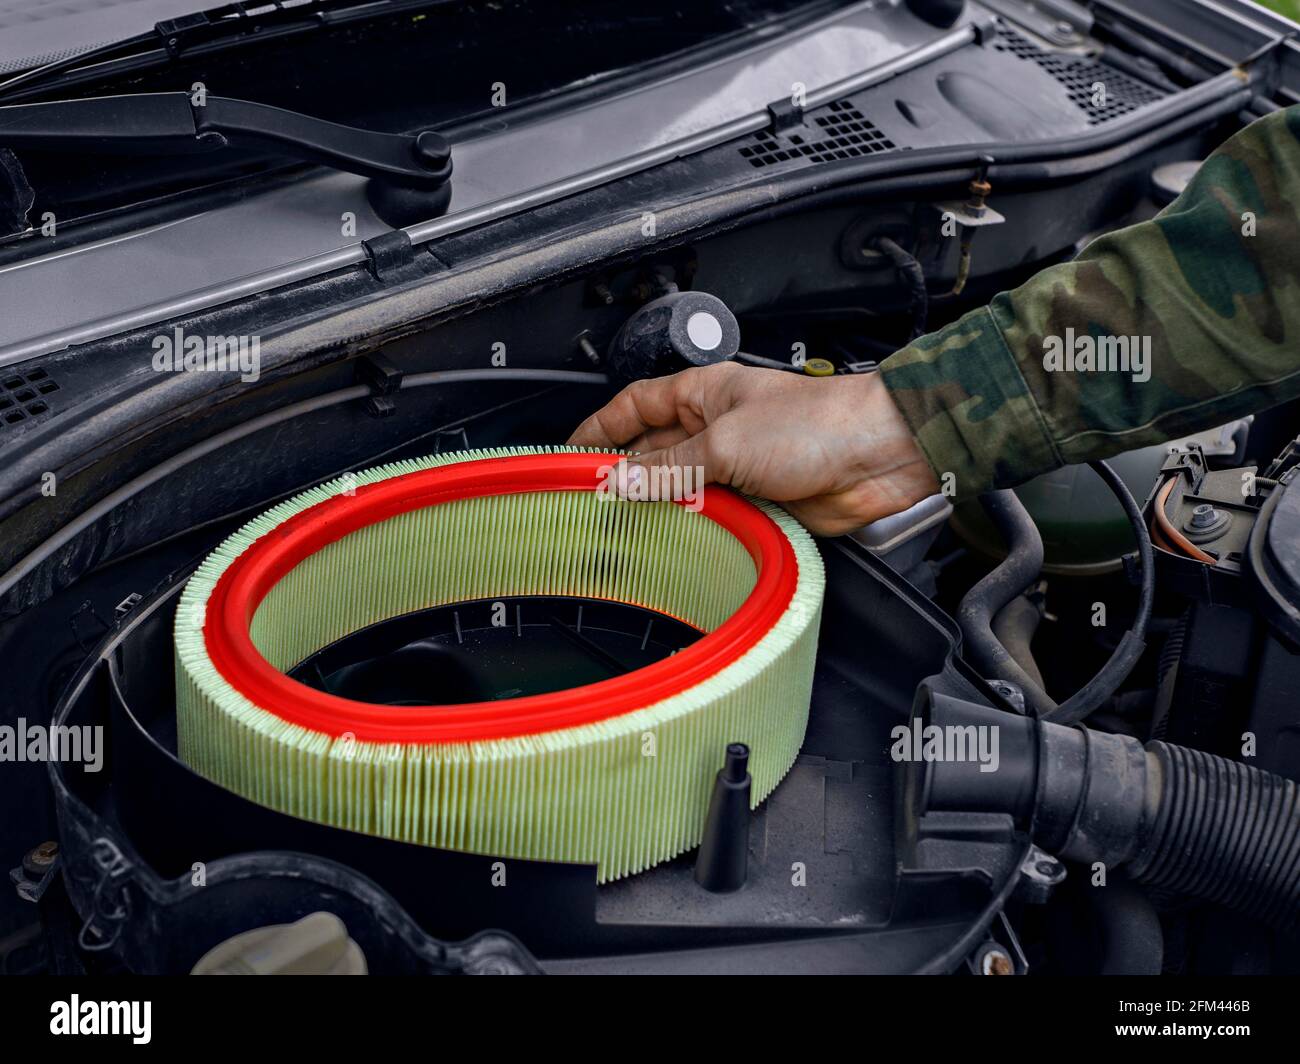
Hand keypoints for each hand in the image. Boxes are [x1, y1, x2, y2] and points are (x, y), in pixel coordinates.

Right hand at [567, 362, 939, 534]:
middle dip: (622, 476)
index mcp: (702, 394)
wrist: (877, 458)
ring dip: (657, 508)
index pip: (633, 406)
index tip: (567, 454)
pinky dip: (691, 530)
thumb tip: (619, 482)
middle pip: (650, 453)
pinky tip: (671, 544)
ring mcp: (733, 466)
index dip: (598, 428)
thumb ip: (669, 467)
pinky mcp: (754, 501)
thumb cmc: (817, 424)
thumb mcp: (726, 442)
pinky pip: (709, 517)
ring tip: (622, 529)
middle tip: (587, 503)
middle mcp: (714, 428)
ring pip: (678, 490)